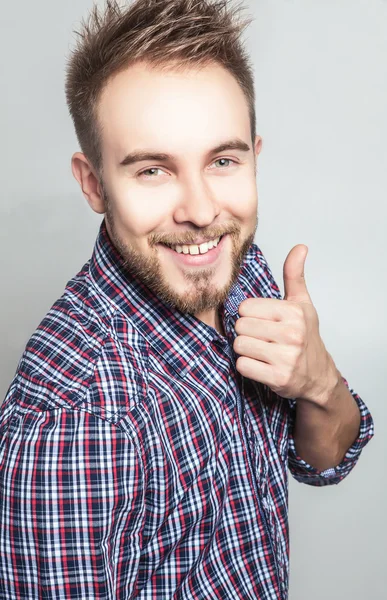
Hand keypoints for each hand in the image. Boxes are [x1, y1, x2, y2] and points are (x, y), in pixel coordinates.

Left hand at [233, 245, 339, 405]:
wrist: (317, 375)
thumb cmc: (305, 336)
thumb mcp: (302, 303)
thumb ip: (294, 275)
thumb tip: (300, 247)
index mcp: (293, 312)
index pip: (245, 307)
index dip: (249, 315)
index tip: (264, 321)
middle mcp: (291, 334)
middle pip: (240, 326)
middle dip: (246, 332)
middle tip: (263, 338)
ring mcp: (286, 357)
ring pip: (239, 345)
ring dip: (245, 349)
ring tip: (262, 350)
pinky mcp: (278, 377)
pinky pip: (242, 365)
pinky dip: (247, 366)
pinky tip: (261, 364)